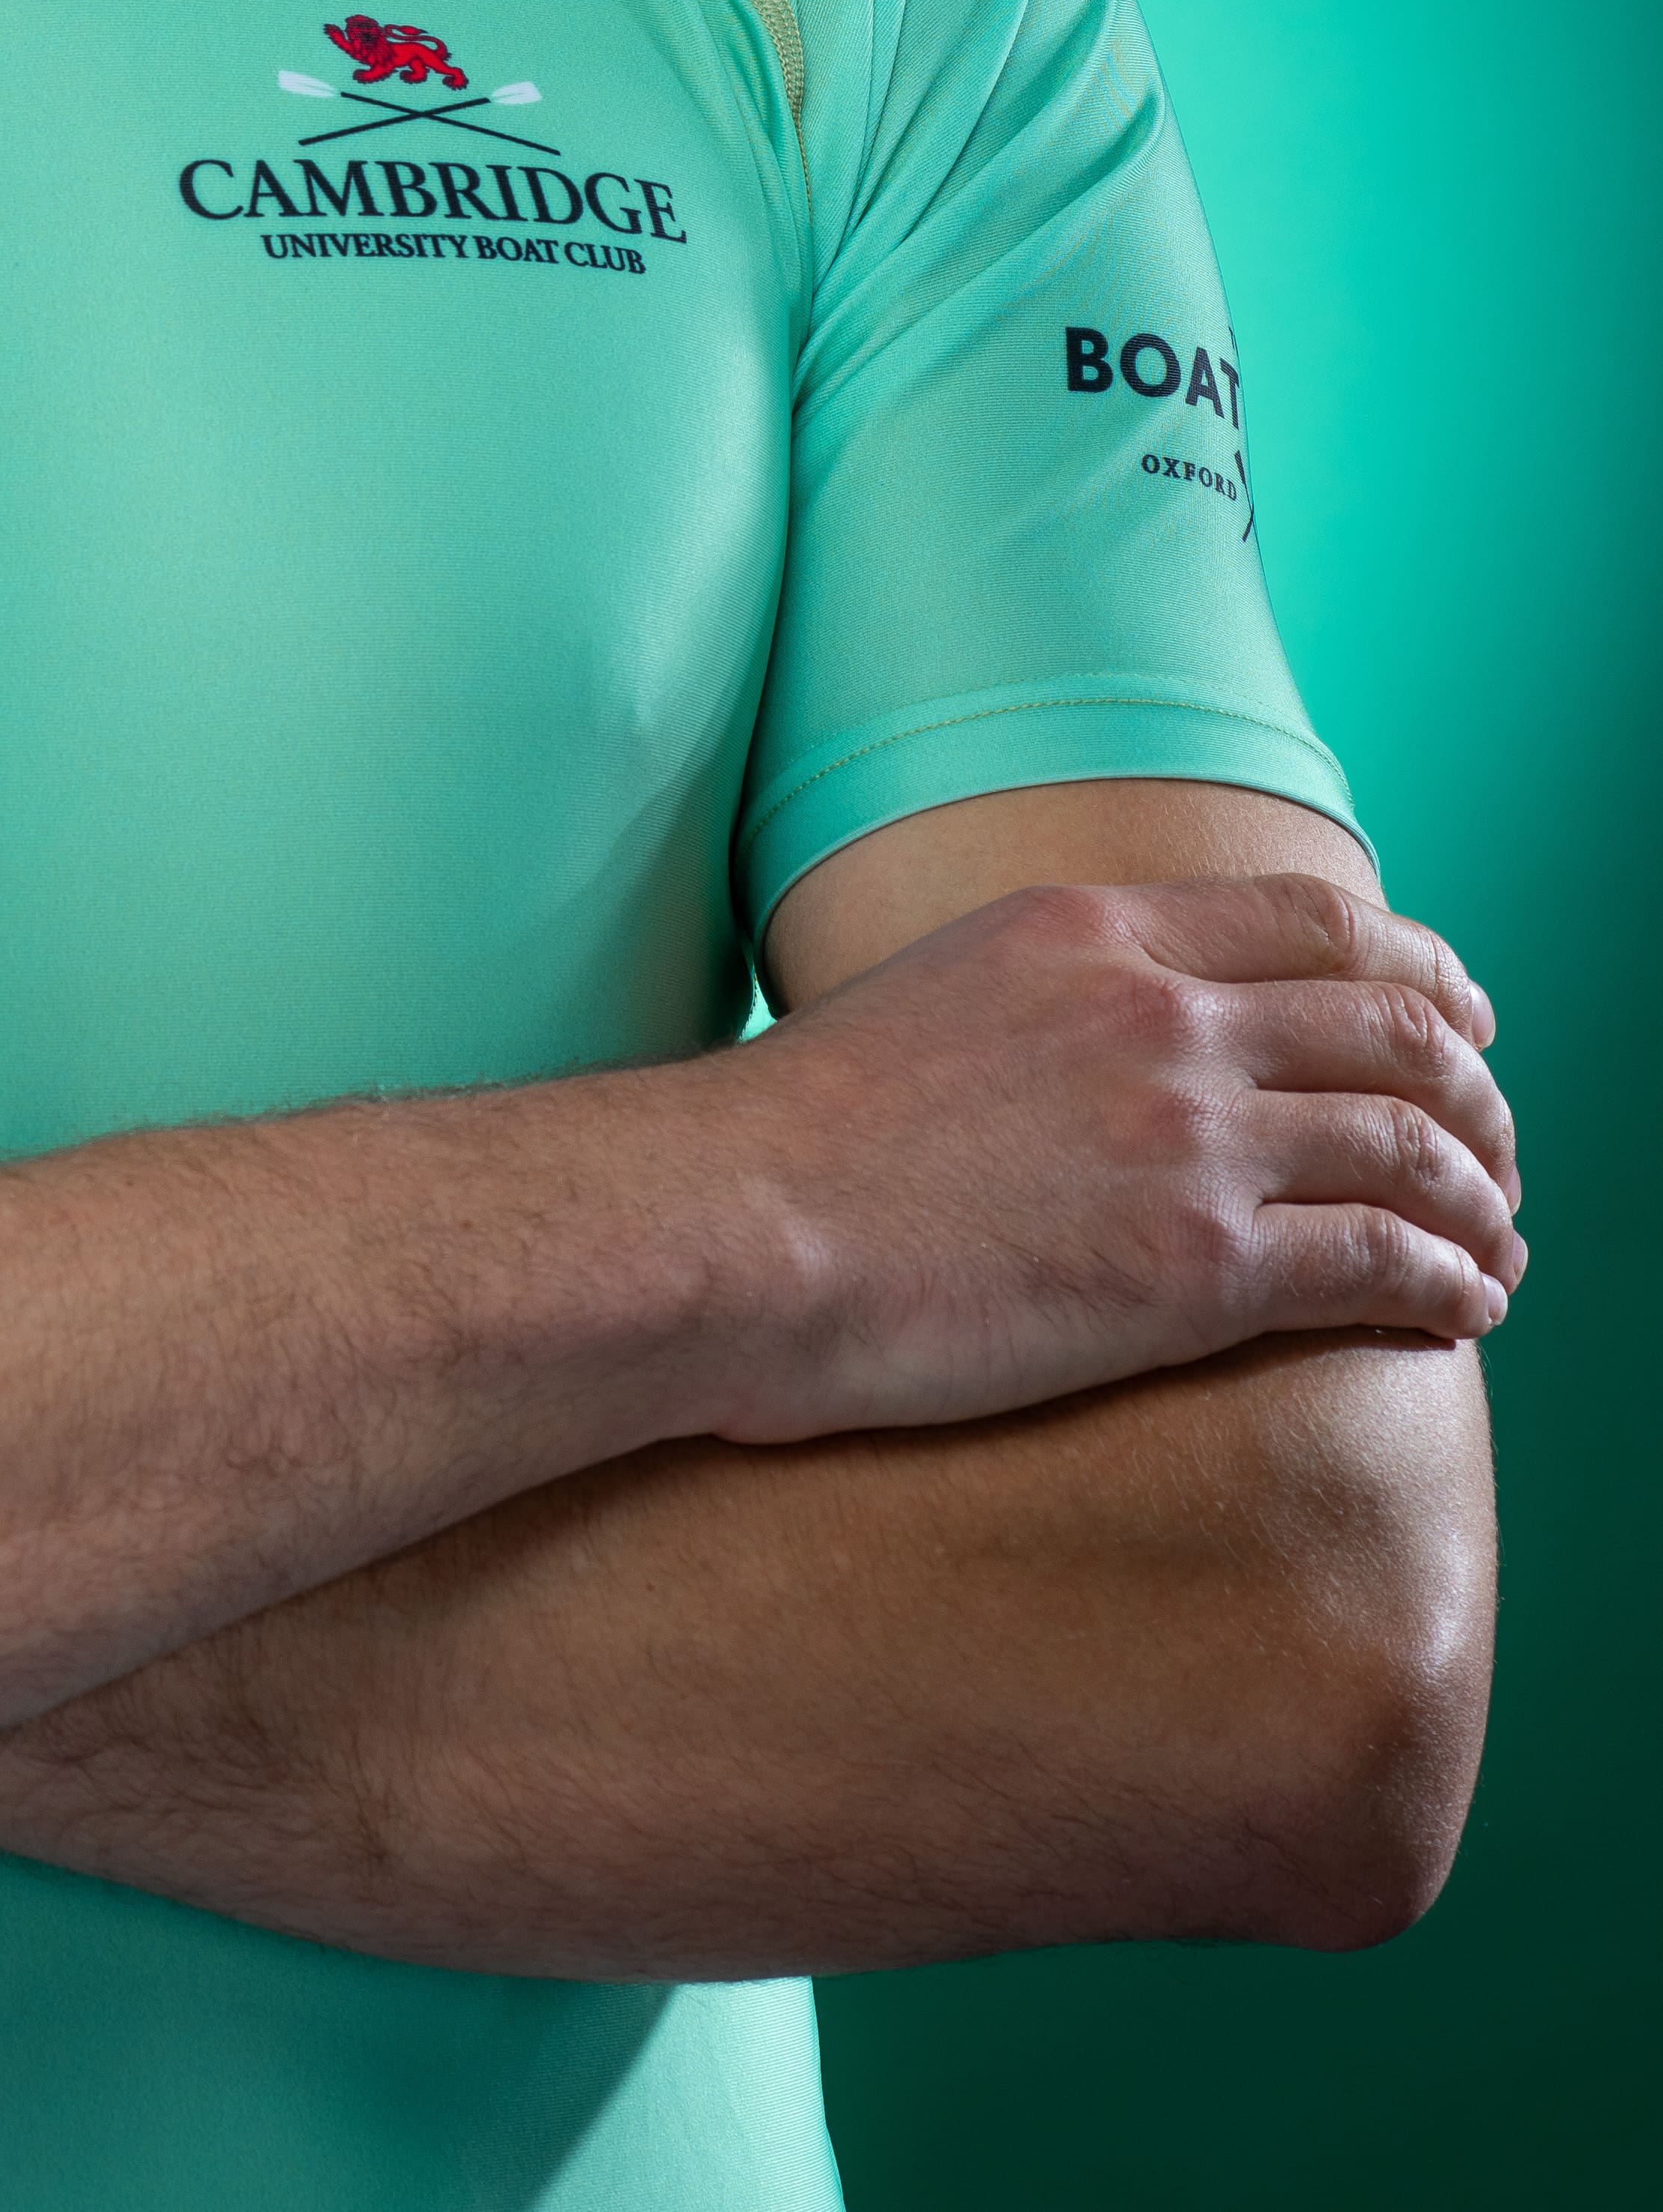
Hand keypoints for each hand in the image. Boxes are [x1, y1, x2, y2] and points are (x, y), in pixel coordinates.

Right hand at [695, 868, 1520, 1442]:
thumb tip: (1098, 1033)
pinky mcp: (1195, 1267)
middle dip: (1473, 1089)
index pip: (1318, 921)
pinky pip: (1381, 1261)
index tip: (1460, 1012)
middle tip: (1495, 1141)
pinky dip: (1450, 1282)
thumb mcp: (934, 991)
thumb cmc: (792, 1133)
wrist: (733, 1222)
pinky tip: (1464, 1308)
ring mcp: (1186, 1137)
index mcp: (1093, 931)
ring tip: (1494, 1239)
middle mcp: (1162, 1015)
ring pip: (1411, 1147)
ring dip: (1479, 1197)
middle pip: (1393, 1025)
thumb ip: (1047, 995)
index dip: (1420, 967)